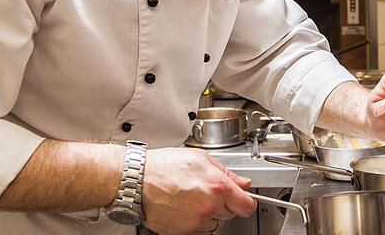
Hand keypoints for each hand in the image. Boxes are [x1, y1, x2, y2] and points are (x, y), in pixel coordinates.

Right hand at [142, 148, 256, 233]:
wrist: (137, 180)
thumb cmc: (163, 166)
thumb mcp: (200, 158)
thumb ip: (226, 172)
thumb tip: (242, 182)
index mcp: (217, 186)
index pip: (247, 205)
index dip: (246, 200)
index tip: (243, 198)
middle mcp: (209, 207)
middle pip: (231, 213)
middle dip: (224, 202)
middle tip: (206, 189)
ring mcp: (196, 222)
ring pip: (215, 222)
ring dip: (209, 212)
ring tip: (192, 196)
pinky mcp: (183, 231)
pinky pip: (198, 228)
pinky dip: (194, 220)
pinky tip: (183, 205)